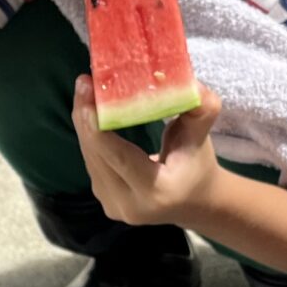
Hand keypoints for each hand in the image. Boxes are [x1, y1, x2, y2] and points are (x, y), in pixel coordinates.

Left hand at [72, 80, 223, 228]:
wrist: (194, 201)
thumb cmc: (198, 164)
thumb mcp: (202, 136)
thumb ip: (201, 109)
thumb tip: (192, 82)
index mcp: (157, 191)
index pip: (120, 158)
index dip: (98, 127)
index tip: (89, 92)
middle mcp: (129, 204)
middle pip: (97, 156)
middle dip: (85, 116)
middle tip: (84, 81)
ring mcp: (113, 205)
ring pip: (90, 158)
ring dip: (84, 123)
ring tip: (85, 89)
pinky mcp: (104, 200)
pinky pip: (92, 163)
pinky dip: (90, 136)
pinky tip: (89, 111)